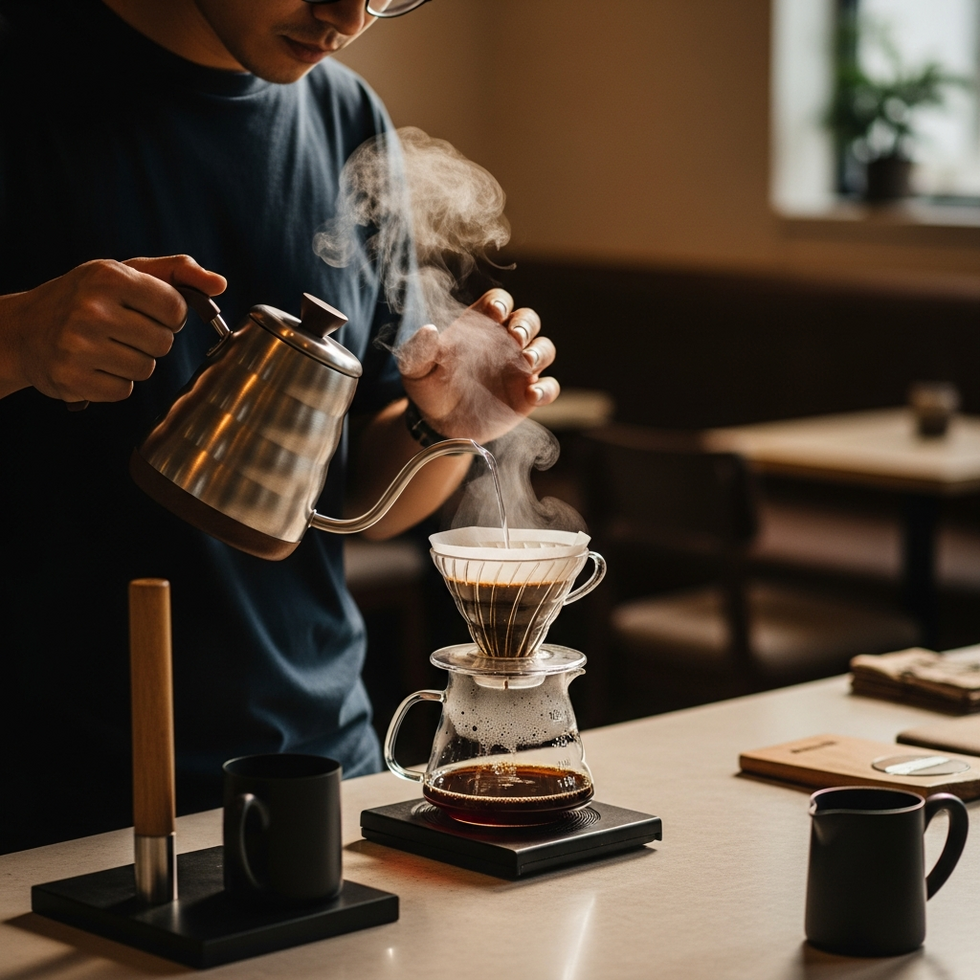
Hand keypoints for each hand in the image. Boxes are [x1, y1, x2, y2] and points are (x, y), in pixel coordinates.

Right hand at [0, 255, 225, 402]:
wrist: (25, 329)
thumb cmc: (86, 297)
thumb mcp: (126, 271)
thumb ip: (177, 272)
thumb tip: (220, 285)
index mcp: (110, 278)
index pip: (176, 309)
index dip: (171, 315)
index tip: (150, 312)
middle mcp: (92, 309)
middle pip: (164, 343)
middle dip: (152, 340)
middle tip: (124, 330)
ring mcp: (79, 345)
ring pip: (146, 369)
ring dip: (135, 362)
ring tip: (107, 347)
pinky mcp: (72, 378)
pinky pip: (125, 391)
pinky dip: (116, 382)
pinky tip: (95, 365)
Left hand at [395, 289, 558, 443]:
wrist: (437, 424)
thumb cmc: (428, 388)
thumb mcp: (416, 369)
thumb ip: (420, 350)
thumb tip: (429, 330)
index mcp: (479, 326)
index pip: (499, 301)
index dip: (501, 302)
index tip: (496, 313)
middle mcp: (505, 343)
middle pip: (528, 320)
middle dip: (526, 324)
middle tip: (515, 337)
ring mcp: (519, 369)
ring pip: (544, 348)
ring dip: (540, 351)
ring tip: (527, 362)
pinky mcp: (527, 396)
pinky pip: (549, 387)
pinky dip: (546, 389)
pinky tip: (532, 395)